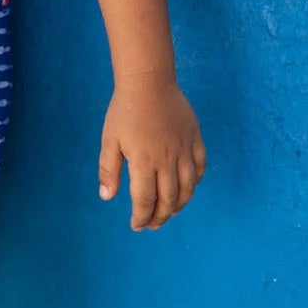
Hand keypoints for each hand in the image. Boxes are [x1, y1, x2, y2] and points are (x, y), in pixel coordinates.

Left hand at [98, 73, 206, 228]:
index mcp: (143, 162)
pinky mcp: (195, 139)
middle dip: (160, 216)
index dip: (141, 217)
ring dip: (179, 205)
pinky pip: (199, 167)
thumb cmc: (124, 111)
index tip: (136, 225)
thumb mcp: (109, 141)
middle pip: (168, 199)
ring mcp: (184, 149)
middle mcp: (167, 159)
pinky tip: (186, 189)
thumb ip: (109, 170)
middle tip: (152, 225)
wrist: (149, 82)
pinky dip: (194, 183)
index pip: (145, 200)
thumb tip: (107, 197)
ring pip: (187, 188)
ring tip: (169, 213)